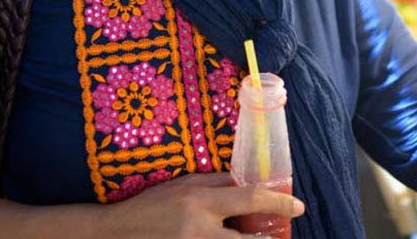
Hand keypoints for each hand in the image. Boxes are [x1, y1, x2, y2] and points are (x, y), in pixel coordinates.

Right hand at [96, 172, 303, 237]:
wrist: (117, 234)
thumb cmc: (151, 205)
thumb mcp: (183, 185)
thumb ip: (216, 183)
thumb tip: (248, 182)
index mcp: (200, 202)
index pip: (249, 200)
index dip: (278, 203)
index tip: (298, 207)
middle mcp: (200, 230)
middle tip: (280, 236)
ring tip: (256, 238)